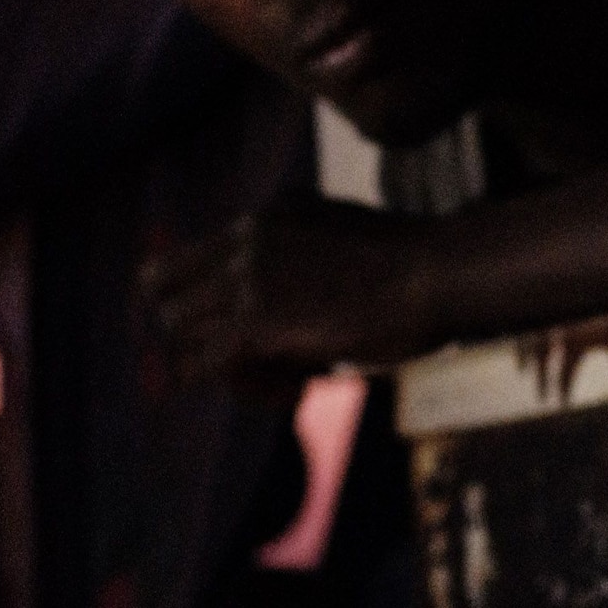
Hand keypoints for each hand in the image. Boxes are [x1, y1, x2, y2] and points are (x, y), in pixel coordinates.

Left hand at [142, 198, 434, 381]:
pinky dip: (246, 389)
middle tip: (255, 364)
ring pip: (183, 334)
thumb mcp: (348, 235)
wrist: (442, 271)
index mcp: (267, 216)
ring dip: (225, 365)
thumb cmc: (418, 265)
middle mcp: (247, 237)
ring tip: (289, 382)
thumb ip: (307, 252)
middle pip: (165, 296)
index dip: (190, 303)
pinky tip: (299, 391)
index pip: (184, 260)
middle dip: (199, 337)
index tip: (212, 334)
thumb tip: (288, 301)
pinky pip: (208, 364)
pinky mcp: (257, 318)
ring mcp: (247, 276)